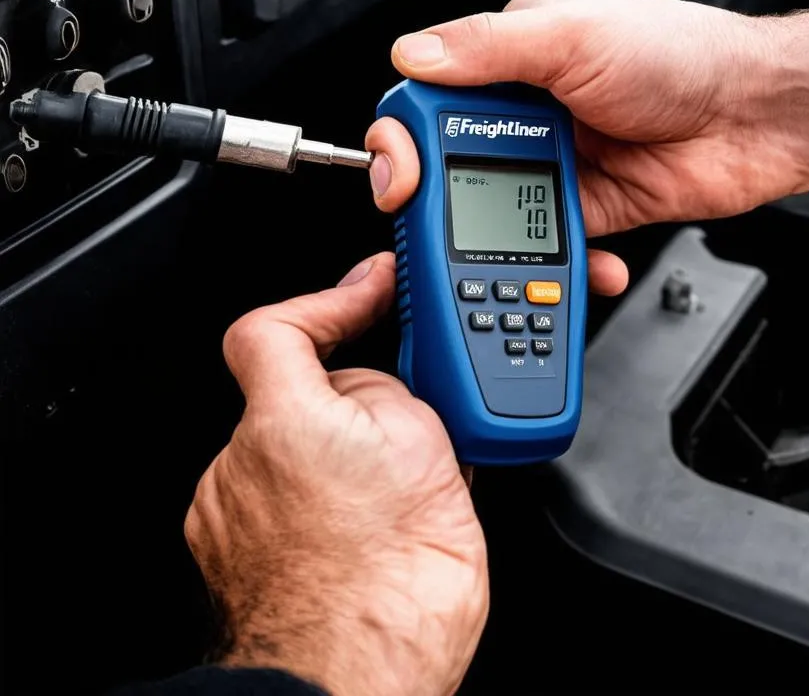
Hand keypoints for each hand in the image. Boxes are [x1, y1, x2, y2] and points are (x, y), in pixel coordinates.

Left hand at [185, 254, 487, 695]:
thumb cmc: (396, 586)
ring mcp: (232, 513)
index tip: (365, 296)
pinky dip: (316, 497)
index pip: (276, 326)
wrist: (362, 674)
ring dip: (338, 453)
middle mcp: (244, 462)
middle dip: (352, 397)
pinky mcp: (235, 555)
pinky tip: (361, 521)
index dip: (327, 303)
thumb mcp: (429, 446)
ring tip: (392, 491)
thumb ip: (395, 387)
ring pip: (291, 449)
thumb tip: (386, 380)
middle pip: (296, 392)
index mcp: (288, 421)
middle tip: (407, 419)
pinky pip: (278, 497)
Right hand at [366, 0, 808, 275]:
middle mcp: (530, 107)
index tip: (403, 170)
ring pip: (495, 209)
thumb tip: (412, 56)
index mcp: (515, 53)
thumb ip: (489, 47)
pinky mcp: (589, 205)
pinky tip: (564, 266)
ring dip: (488, 239)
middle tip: (438, 219)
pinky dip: (551, 264)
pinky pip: (546, 242)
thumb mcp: (575, 35)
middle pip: (452, 160)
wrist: (759, 116)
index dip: (405, 134)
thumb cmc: (684, 55)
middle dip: (438, 197)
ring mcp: (558, 159)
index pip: (431, 95)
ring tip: (492, 258)